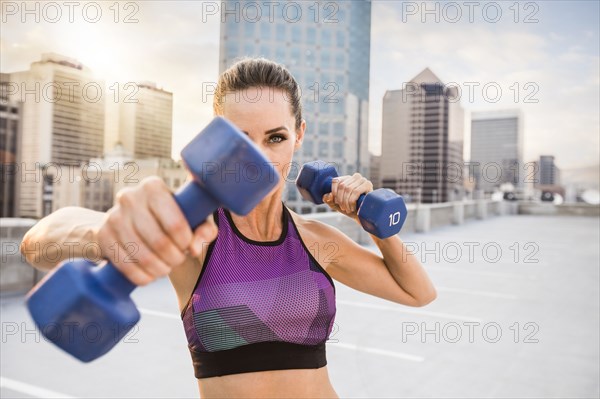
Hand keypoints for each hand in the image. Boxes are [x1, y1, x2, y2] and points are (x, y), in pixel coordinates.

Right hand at [94, 176, 217, 285]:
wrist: (128, 222)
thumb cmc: (168, 218)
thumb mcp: (192, 218)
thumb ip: (204, 230)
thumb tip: (195, 248)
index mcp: (153, 187)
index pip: (175, 222)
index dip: (185, 241)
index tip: (188, 246)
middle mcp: (130, 197)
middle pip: (159, 241)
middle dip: (173, 257)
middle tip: (178, 260)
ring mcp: (112, 217)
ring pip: (141, 255)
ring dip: (158, 269)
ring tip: (166, 268)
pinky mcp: (102, 236)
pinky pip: (124, 265)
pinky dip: (141, 276)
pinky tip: (150, 276)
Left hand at [322, 173, 373, 220]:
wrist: (363, 215)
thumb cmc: (350, 208)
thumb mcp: (336, 205)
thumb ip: (329, 200)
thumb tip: (328, 195)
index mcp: (346, 178)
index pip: (336, 181)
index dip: (334, 192)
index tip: (336, 202)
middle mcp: (355, 177)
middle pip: (342, 185)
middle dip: (340, 199)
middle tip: (343, 208)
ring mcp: (362, 179)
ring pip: (348, 189)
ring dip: (346, 201)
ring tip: (347, 209)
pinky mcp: (368, 184)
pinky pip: (356, 191)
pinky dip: (352, 201)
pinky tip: (352, 207)